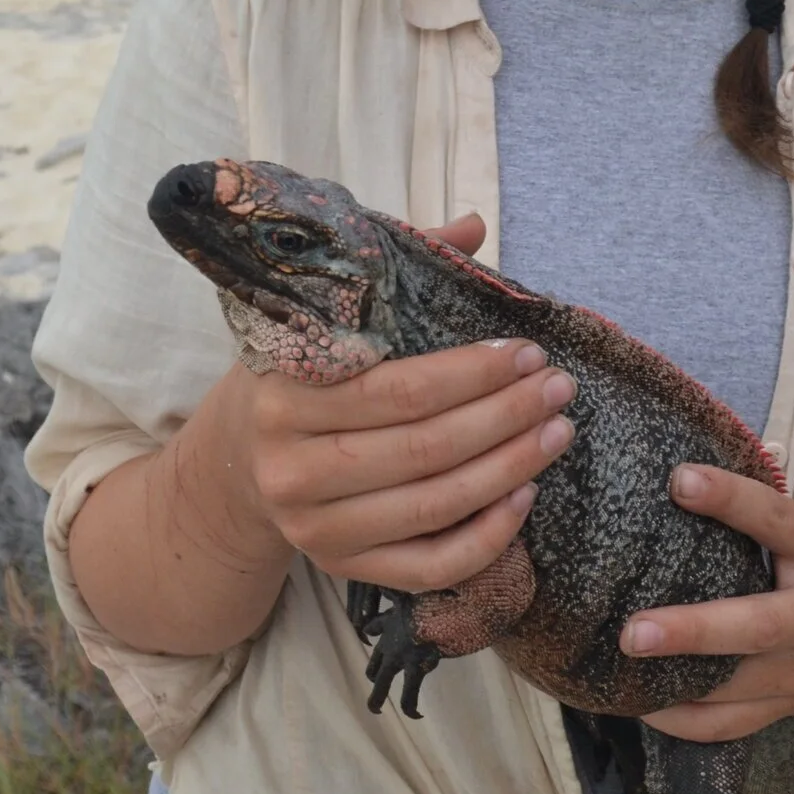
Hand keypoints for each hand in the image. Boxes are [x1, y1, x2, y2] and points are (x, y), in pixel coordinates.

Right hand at [232, 213, 579, 597]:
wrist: (237, 461)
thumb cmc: (298, 375)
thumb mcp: (326, 319)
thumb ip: (394, 271)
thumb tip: (474, 225)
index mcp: (286, 394)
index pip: (398, 389)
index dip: (472, 373)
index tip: (525, 351)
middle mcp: (292, 468)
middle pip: (424, 448)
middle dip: (505, 415)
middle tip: (557, 386)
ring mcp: (315, 528)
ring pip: (434, 505)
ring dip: (510, 469)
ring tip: (557, 431)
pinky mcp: (341, 568)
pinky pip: (430, 565)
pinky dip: (487, 536)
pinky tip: (525, 496)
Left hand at [625, 465, 793, 740]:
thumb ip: (760, 513)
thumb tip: (677, 478)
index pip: (778, 520)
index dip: (731, 499)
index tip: (680, 481)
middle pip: (759, 628)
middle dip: (692, 632)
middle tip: (633, 632)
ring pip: (743, 687)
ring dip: (678, 685)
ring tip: (621, 672)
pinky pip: (737, 724)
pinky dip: (688, 721)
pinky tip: (644, 704)